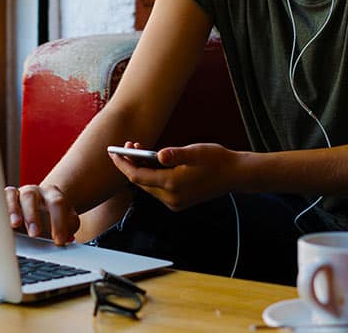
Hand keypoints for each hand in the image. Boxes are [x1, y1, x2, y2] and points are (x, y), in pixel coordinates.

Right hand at [4, 183, 79, 245]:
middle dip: (32, 215)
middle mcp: (33, 191)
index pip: (56, 203)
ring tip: (15, 225)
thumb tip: (62, 239)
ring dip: (12, 210)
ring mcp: (17, 194)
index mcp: (52, 194)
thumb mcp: (67, 222)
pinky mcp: (4, 201)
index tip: (59, 241)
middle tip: (35, 234)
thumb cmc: (53, 219)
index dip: (58, 222)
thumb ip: (68, 227)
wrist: (43, 212)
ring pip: (11, 194)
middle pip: (31, 196)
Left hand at [109, 141, 242, 210]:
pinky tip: (153, 163)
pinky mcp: (180, 202)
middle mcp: (171, 198)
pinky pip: (158, 189)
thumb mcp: (196, 152)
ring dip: (142, 170)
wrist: (235, 175)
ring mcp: (175, 203)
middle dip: (131, 165)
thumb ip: (176, 154)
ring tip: (140, 151)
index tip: (112, 152)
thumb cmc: (216, 160)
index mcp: (172, 185)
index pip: (137, 177)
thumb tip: (160, 155)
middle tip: (128, 145)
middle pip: (141, 182)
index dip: (123, 164)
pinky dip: (152, 176)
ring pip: (149, 186)